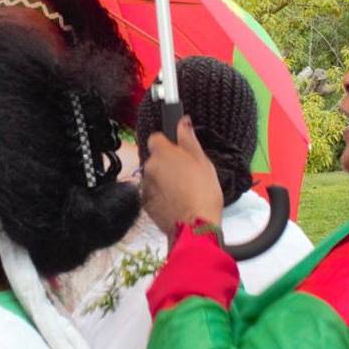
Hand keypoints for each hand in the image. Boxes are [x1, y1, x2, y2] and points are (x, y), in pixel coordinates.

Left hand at [140, 116, 224, 235]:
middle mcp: (149, 167)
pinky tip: (177, 201)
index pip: (156, 137)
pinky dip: (162, 195)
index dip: (167, 143)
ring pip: (154, 177)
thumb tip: (183, 122)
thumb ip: (188, 138)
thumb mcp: (202, 160)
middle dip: (167, 163)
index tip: (178, 149)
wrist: (195, 226)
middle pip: (155, 158)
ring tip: (184, 190)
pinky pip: (153, 193)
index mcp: (162, 153)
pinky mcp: (145, 203)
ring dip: (164, 180)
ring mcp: (145, 186)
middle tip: (187, 173)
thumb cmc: (203, 193)